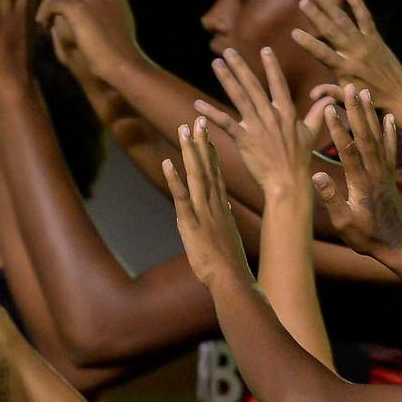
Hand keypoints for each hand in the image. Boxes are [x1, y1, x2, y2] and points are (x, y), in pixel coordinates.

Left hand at [36, 0, 140, 79]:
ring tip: (46, 19)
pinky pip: (53, 1)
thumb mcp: (115, 20)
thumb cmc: (119, 52)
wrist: (124, 65)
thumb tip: (86, 1)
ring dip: (48, 1)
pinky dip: (45, 12)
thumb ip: (101, 4)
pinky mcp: (79, 10)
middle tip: (51, 0)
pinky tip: (45, 25)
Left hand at [165, 117, 252, 291]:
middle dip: (201, 143)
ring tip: (185, 130)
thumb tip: (227, 210)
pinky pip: (182, 197)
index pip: (216, 175)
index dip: (211, 155)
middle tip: (196, 121)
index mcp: (222, 209)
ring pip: (196, 176)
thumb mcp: (230, 237)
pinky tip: (168, 162)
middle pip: (207, 168)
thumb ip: (226, 220)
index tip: (208, 137)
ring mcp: (203, 212)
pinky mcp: (191, 223)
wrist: (232, 280)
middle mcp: (214, 205)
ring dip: (190, 152)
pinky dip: (174, 179)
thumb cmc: (232, 265)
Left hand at [194, 46, 329, 213]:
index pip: (278, 84)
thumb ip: (318, 113)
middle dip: (240, 66)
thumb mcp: (312, 133)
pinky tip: (198, 105)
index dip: (271, 66)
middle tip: (228, 51)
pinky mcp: (244, 139)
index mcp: (286, 112)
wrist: (288, 181)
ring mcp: (257, 126)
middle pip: (253, 85)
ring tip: (216, 64)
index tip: (265, 50)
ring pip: (239, 97)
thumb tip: (330, 99)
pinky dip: (211, 113)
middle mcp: (271, 115)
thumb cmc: (299, 160)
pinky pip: (225, 122)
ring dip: (226, 79)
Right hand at [292, 0, 401, 112]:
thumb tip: (312, 94)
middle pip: (332, 31)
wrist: (401, 96)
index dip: (308, 43)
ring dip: (331, 6)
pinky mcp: (376, 38)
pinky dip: (357, 3)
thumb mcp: (349, 101)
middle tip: (302, 2)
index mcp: (345, 69)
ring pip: (345, 21)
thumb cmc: (371, 102)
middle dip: (316, 16)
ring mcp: (366, 43)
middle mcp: (355, 53)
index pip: (323, 53)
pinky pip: (365, 17)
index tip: (294, 32)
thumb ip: (331, 94)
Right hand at [314, 85, 401, 259]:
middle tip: (351, 88)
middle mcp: (375, 172)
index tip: (331, 108)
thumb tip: (316, 176)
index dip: (339, 128)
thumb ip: (331, 199)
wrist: (396, 245)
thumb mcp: (343, 223)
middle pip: (365, 136)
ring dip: (371, 114)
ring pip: (378, 137)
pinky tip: (389, 117)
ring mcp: (385, 172)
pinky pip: (391, 148)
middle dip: (357, 111)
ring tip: (365, 93)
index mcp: (361, 182)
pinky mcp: (391, 175)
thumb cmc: (366, 237)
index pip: (348, 150)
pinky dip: (390, 131)